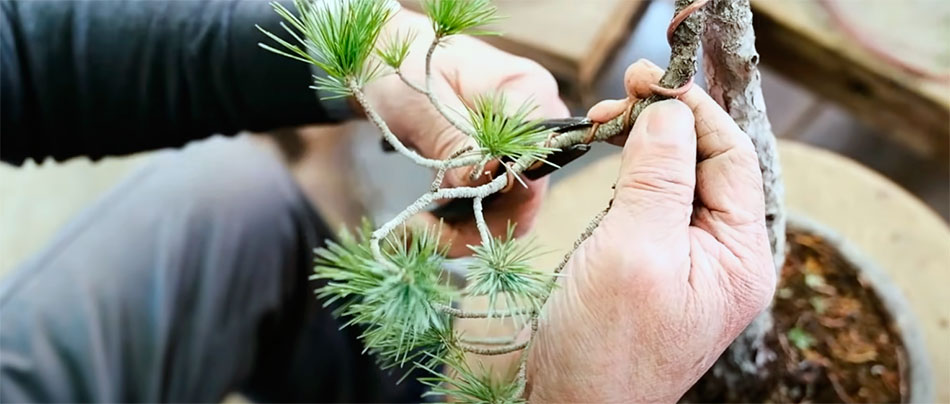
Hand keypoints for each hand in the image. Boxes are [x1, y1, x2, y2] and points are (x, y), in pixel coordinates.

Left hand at [362, 9, 567, 255]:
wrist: (385, 57)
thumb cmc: (403, 66)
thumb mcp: (419, 101)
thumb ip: (452, 137)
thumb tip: (482, 181)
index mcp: (530, 94)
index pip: (534, 163)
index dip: (496, 197)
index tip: (439, 208)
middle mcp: (536, 125)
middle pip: (525, 197)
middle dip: (473, 225)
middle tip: (417, 230)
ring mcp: (518, 149)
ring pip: (506, 211)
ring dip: (461, 228)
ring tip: (413, 227)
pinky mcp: (497, 167)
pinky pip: (490, 206)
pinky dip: (457, 220)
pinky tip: (424, 219)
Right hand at [526, 60, 774, 401]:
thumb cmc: (604, 348)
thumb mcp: (635, 252)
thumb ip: (658, 177)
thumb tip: (669, 114)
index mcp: (739, 256)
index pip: (731, 157)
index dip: (693, 111)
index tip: (647, 81)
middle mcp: (720, 256)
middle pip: (706, 163)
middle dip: (665, 124)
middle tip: (617, 99)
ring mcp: (682, 261)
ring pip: (674, 179)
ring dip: (643, 144)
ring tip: (605, 123)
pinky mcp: (646, 265)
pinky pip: (648, 203)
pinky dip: (627, 172)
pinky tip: (607, 160)